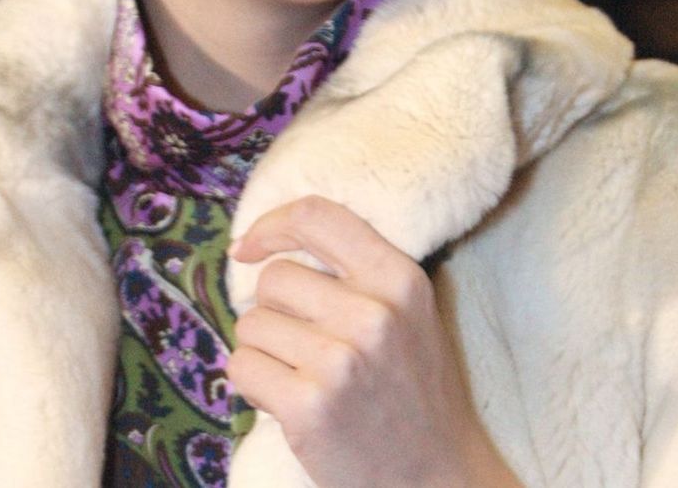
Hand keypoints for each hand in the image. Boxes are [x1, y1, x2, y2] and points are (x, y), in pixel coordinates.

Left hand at [228, 196, 520, 487]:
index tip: (250, 247)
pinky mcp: (308, 406)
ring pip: (250, 323)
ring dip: (263, 350)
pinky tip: (288, 401)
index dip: (272, 224)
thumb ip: (356, 271)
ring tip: (304, 376)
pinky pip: (241, 366)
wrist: (436, 476)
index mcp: (400, 279)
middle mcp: (373, 313)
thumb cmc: (413, 391)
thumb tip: (262, 244)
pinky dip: (254, 384)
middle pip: (273, 278)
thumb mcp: (407, 314)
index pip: (317, 216)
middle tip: (305, 346)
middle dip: (274, 311)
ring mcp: (340, 361)